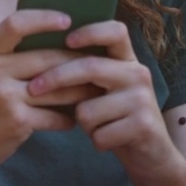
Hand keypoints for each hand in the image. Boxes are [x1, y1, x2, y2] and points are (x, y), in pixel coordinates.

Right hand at [0, 10, 97, 185]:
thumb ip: (12, 55)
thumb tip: (58, 38)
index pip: (16, 24)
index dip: (43, 19)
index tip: (67, 20)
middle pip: (46, 58)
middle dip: (77, 62)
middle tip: (97, 63)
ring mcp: (4, 95)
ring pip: (58, 88)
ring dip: (81, 91)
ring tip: (94, 91)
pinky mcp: (17, 120)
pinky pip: (56, 115)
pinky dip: (68, 119)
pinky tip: (71, 119)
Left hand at [26, 21, 185, 185]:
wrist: (152, 154)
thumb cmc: (115, 116)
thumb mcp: (104, 88)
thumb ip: (85, 71)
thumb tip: (38, 54)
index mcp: (127, 60)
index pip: (115, 30)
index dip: (90, 32)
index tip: (66, 40)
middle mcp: (138, 74)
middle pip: (89, 67)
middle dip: (56, 78)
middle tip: (33, 88)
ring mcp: (143, 99)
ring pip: (88, 108)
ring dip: (83, 123)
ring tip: (96, 126)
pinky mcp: (143, 125)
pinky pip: (99, 133)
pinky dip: (95, 140)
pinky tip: (107, 140)